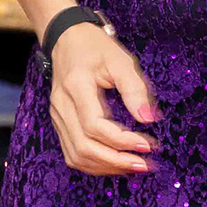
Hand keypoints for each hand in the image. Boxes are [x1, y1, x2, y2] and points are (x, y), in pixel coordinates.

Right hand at [45, 21, 156, 175]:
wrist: (67, 39)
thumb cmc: (96, 47)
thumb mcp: (120, 61)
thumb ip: (135, 90)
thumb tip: (149, 120)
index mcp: (76, 87)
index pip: (95, 126)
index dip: (122, 141)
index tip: (148, 145)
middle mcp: (61, 105)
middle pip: (84, 147)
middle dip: (116, 161)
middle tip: (145, 164)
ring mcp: (57, 116)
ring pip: (77, 155)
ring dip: (106, 166)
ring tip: (134, 166)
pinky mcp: (60, 123)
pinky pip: (73, 153)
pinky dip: (95, 163)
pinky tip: (116, 162)